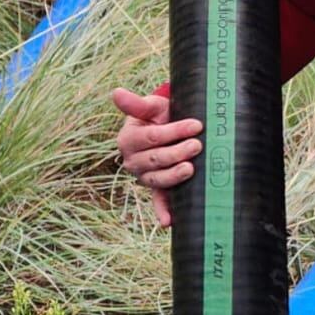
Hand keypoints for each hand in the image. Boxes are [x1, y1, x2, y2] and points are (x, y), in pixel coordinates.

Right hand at [114, 88, 202, 227]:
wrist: (167, 128)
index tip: (196, 124)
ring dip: (174, 176)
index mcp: (128, 140)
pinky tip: (168, 222)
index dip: (173, 131)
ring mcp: (144, 176)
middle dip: (178, 152)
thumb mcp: (151, 107)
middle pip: (156, 159)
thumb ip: (136, 104)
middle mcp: (132, 161)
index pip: (151, 138)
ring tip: (192, 168)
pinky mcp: (157, 188)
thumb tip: (116, 92)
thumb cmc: (159, 115)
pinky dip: (162, 212)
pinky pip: (158, 201)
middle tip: (198, 145)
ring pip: (158, 179)